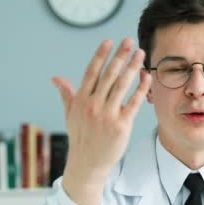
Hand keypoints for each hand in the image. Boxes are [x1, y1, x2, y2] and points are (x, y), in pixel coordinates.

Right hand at [52, 38, 151, 204]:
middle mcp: (93, 105)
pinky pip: (133, 102)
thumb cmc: (81, 137)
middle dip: (120, 56)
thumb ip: (67, 94)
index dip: (101, 56)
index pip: (91, 72)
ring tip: (141, 54)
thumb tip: (56, 78)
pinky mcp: (121, 125)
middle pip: (109, 75)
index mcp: (81, 100)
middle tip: (130, 41)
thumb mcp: (70, 115)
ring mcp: (107, 115)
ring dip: (132, 67)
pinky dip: (141, 88)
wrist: (88, 163)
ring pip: (122, 85)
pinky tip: (147, 76)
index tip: (109, 41)